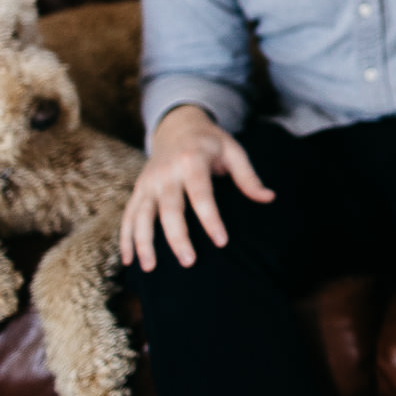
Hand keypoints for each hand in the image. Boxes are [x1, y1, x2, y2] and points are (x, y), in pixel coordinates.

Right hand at [119, 104, 272, 271]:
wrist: (178, 126)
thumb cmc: (211, 143)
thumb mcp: (233, 151)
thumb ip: (248, 177)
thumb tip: (269, 198)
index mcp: (192, 160)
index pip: (201, 194)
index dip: (210, 218)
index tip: (222, 242)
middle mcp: (166, 172)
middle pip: (169, 208)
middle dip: (177, 237)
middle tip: (189, 262)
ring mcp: (149, 181)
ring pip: (141, 215)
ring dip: (144, 242)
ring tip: (150, 269)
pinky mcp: (139, 190)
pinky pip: (128, 215)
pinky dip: (126, 238)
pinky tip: (128, 261)